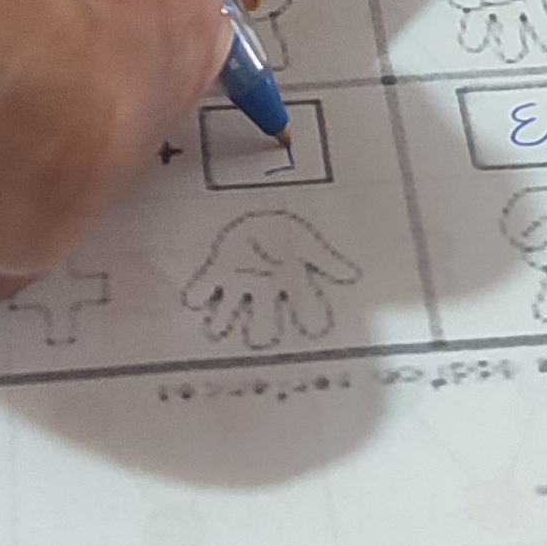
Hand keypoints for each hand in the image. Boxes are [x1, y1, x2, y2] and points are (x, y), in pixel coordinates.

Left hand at [182, 206, 360, 347]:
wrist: (250, 205)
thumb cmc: (282, 228)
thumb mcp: (306, 239)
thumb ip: (327, 259)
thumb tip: (352, 274)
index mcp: (289, 281)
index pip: (303, 304)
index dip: (309, 318)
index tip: (315, 331)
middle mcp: (264, 289)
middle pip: (264, 319)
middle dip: (261, 330)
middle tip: (260, 340)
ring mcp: (238, 283)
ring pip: (230, 313)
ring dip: (223, 320)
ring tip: (217, 328)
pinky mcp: (216, 272)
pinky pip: (202, 290)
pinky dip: (197, 294)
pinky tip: (194, 298)